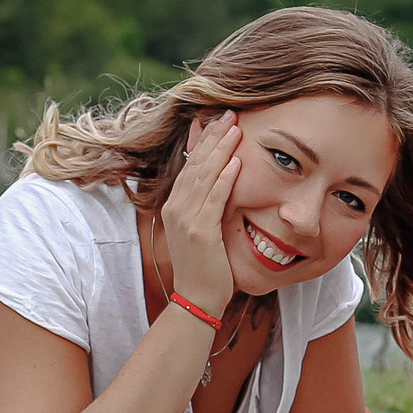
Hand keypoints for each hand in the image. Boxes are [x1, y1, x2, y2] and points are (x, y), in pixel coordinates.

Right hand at [161, 110, 241, 315]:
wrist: (197, 298)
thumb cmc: (205, 264)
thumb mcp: (201, 228)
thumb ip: (206, 204)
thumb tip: (219, 180)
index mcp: (175, 205)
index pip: (189, 164)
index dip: (204, 140)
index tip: (217, 119)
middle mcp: (176, 208)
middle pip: (195, 164)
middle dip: (213, 137)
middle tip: (230, 114)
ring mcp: (186, 220)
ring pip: (204, 176)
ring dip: (221, 150)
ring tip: (235, 129)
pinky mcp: (201, 233)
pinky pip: (214, 200)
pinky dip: (225, 180)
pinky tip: (237, 163)